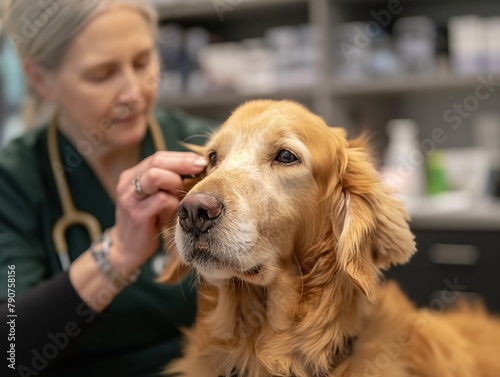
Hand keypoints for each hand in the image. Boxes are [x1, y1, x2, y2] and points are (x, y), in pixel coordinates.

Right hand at [109, 151, 206, 272]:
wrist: (127, 249)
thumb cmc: (149, 221)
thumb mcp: (157, 197)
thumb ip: (169, 182)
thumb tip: (198, 168)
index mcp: (133, 175)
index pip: (158, 157)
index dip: (181, 157)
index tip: (201, 161)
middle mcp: (128, 183)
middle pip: (156, 162)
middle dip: (183, 163)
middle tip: (201, 167)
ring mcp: (130, 198)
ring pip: (156, 177)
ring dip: (175, 182)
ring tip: (181, 194)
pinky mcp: (136, 214)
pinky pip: (162, 200)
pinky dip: (173, 203)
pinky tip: (175, 212)